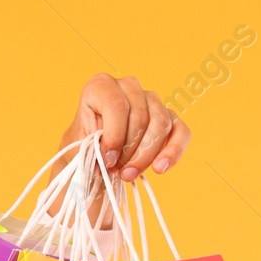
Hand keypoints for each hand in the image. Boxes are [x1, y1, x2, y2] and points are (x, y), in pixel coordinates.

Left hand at [60, 72, 190, 180]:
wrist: (93, 155)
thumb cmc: (83, 147)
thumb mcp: (79, 147)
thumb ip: (92, 149)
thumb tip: (110, 157)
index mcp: (101, 86)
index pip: (115, 104)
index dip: (114, 136)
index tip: (107, 160)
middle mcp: (128, 86)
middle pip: (140, 117)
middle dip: (129, 151)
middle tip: (116, 172)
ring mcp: (151, 100)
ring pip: (160, 125)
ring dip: (146, 155)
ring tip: (129, 175)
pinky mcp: (169, 117)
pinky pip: (181, 131)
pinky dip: (173, 151)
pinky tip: (159, 168)